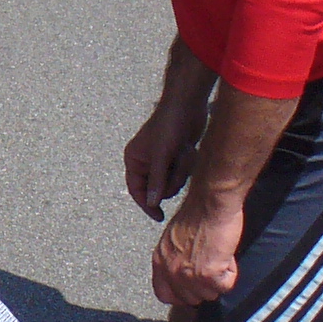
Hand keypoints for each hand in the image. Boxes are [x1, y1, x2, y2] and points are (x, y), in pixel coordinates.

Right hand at [124, 99, 204, 220]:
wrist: (188, 105)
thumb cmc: (170, 126)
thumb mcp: (162, 155)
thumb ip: (157, 180)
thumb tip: (153, 203)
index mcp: (134, 160)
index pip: (136, 190)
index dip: (147, 205)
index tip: (160, 217)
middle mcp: (145, 162)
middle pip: (158, 189)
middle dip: (171, 179)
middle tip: (178, 164)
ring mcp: (161, 160)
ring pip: (172, 182)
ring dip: (181, 170)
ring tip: (184, 152)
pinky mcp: (175, 158)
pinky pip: (181, 173)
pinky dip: (186, 165)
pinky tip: (188, 149)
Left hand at [152, 192, 244, 306]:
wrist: (210, 203)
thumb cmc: (198, 213)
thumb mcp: (174, 239)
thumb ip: (174, 259)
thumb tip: (185, 276)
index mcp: (159, 261)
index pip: (164, 294)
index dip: (181, 295)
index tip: (193, 289)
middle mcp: (170, 271)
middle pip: (191, 299)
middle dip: (205, 286)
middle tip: (213, 264)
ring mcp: (188, 276)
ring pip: (210, 294)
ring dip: (219, 278)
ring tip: (219, 255)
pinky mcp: (208, 275)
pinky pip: (226, 286)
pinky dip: (231, 272)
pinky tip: (226, 255)